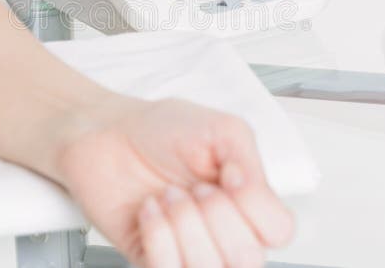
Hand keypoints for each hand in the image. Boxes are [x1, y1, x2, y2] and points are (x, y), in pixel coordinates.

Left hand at [53, 98, 293, 267]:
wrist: (106, 133)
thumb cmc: (160, 130)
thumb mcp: (220, 129)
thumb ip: (250, 161)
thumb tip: (257, 191)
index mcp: (246, 203)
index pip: (279, 231)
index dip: (254, 205)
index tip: (228, 174)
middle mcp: (221, 232)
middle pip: (248, 259)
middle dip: (218, 216)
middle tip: (196, 187)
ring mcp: (188, 249)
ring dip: (185, 225)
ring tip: (170, 196)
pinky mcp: (152, 259)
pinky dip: (158, 235)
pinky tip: (151, 209)